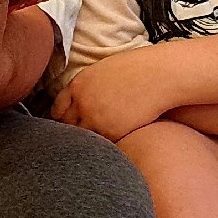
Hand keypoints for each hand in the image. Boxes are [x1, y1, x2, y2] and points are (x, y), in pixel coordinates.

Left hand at [51, 48, 174, 144]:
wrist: (159, 76)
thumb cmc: (137, 69)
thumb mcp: (103, 71)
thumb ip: (87, 87)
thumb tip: (81, 100)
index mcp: (78, 85)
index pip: (57, 109)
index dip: (62, 117)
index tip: (66, 123)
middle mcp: (82, 102)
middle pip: (66, 126)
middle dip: (72, 131)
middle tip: (77, 138)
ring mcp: (95, 119)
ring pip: (83, 138)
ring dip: (87, 141)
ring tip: (89, 147)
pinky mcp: (111, 132)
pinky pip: (101, 144)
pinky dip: (103, 146)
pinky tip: (107, 147)